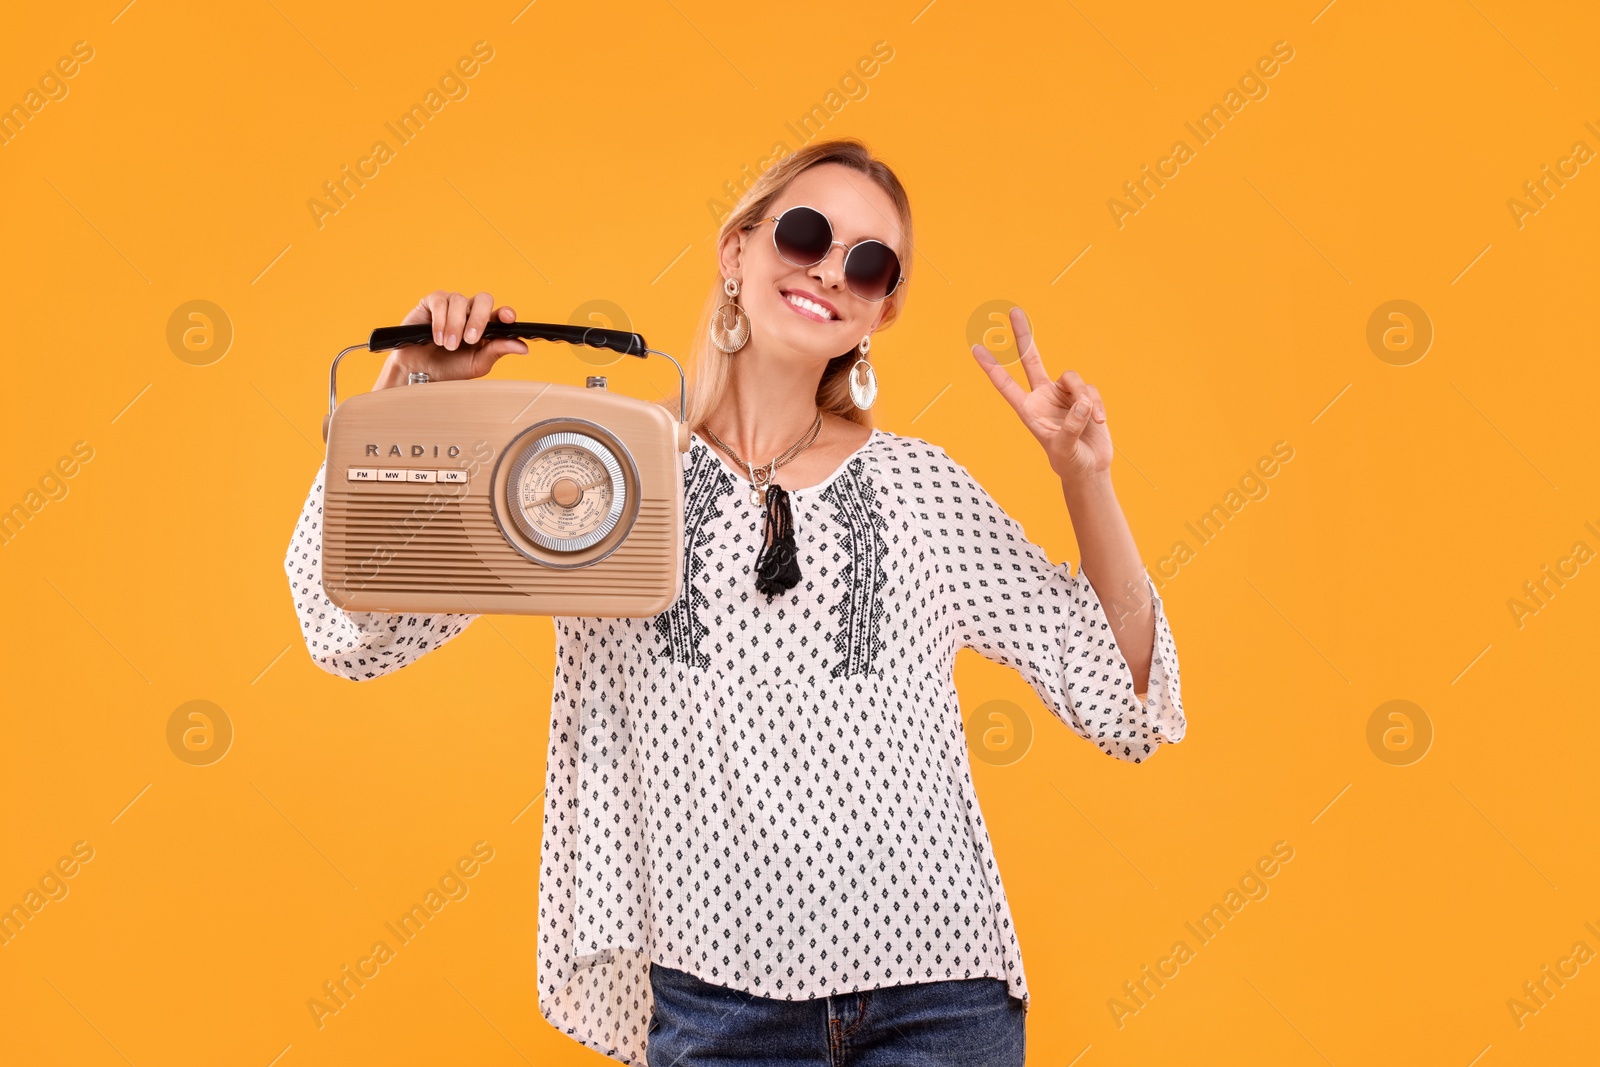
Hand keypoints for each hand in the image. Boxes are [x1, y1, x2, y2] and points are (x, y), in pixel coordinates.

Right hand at [371, 291, 528, 390]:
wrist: (421, 372)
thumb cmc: (450, 368)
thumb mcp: (477, 363)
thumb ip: (498, 351)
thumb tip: (523, 347)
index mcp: (486, 325)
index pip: (500, 313)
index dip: (505, 313)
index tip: (508, 318)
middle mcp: (470, 311)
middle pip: (483, 299)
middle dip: (478, 318)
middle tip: (470, 340)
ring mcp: (451, 305)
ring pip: (459, 301)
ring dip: (455, 326)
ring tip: (448, 346)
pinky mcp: (432, 302)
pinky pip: (440, 302)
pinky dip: (440, 321)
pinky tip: (437, 338)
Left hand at [971, 306, 1110, 486]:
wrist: (1090, 467)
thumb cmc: (1069, 462)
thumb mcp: (1064, 448)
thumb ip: (1071, 426)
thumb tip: (1082, 402)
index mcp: (1028, 410)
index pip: (1006, 385)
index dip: (992, 367)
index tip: (976, 348)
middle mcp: (1043, 397)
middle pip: (1031, 359)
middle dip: (1023, 335)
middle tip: (1013, 311)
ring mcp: (1064, 394)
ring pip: (1071, 377)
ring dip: (1083, 396)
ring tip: (1092, 418)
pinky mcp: (1084, 396)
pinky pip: (1090, 390)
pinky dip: (1096, 405)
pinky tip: (1100, 421)